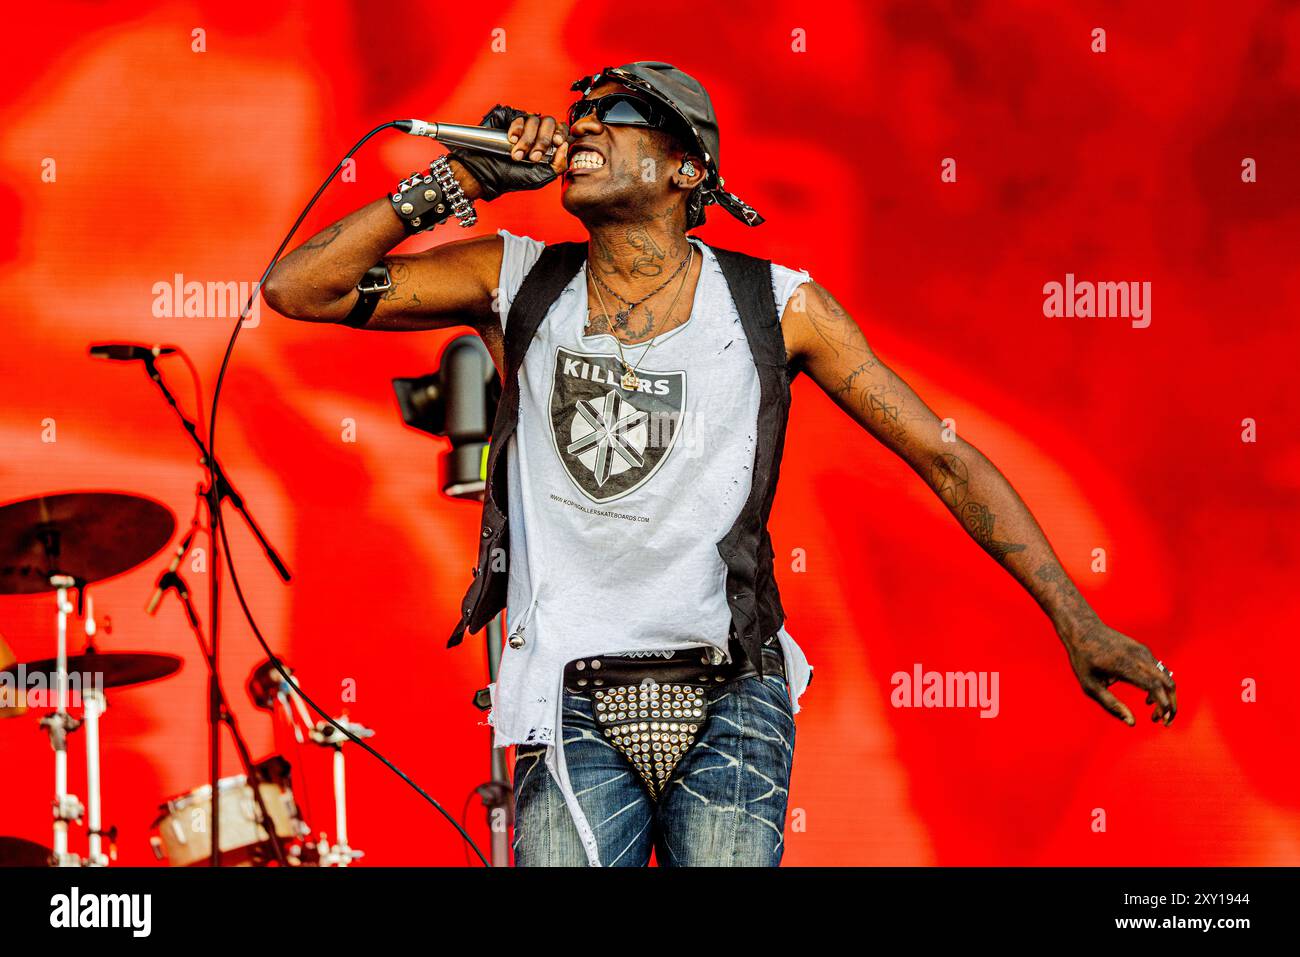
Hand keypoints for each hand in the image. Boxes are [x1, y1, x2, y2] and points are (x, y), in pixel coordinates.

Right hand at [449, 104, 569, 201]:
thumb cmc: (512, 177)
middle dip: (542, 140)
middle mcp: (536, 133)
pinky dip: (517, 129)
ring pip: (534, 120)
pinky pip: (519, 117)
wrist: (487, 172)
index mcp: (547, 145)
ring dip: (527, 140)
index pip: (561, 129)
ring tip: (517, 154)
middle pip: (549, 122)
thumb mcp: (540, 177)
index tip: (556, 142)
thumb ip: (558, 165)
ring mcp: (523, 126)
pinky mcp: (509, 120)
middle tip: (533, 156)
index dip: (560, 133)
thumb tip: (565, 145)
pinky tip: (511, 141)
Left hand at [1060, 621, 1177, 725]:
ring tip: (1153, 714)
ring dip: (1166, 697)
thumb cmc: (1084, 660)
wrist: (1084, 628)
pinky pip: (1159, 670)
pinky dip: (1160, 687)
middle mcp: (1138, 657)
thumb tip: (1132, 723)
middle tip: (1164, 722)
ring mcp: (1143, 651)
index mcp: (1124, 666)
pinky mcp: (1143, 650)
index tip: (1163, 721)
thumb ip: (1111, 705)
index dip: (1164, 704)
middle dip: (1172, 705)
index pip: (1154, 686)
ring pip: (1166, 677)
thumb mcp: (1090, 686)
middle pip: (1168, 683)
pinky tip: (1147, 698)